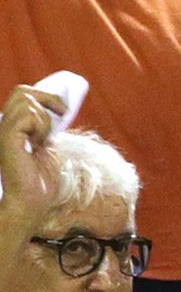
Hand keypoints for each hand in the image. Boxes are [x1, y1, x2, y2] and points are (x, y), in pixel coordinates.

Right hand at [0, 84, 65, 216]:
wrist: (32, 200)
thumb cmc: (40, 180)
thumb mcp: (48, 146)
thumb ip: (47, 127)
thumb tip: (58, 108)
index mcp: (11, 127)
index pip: (23, 95)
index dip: (46, 96)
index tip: (64, 110)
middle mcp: (3, 125)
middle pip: (23, 91)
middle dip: (48, 98)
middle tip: (62, 114)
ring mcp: (2, 130)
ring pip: (27, 102)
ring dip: (44, 120)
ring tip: (42, 141)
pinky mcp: (6, 136)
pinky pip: (29, 116)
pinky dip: (41, 128)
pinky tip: (38, 144)